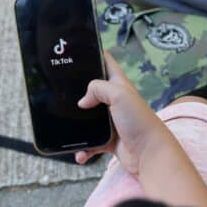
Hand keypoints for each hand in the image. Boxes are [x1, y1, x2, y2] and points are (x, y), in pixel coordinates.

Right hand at [74, 52, 171, 174]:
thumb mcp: (120, 94)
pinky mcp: (109, 140)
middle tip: (58, 92)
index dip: (94, 54)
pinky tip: (81, 154)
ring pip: (88, 120)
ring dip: (77, 126)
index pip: (106, 64)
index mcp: (119, 86)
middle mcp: (115, 102)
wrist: (149, 154)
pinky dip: (84, 149)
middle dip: (77, 92)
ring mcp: (111, 122)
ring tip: (66, 130)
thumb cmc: (138, 120)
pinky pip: (91, 144)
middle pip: (92, 91)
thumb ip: (98, 88)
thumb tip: (82, 101)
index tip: (75, 51)